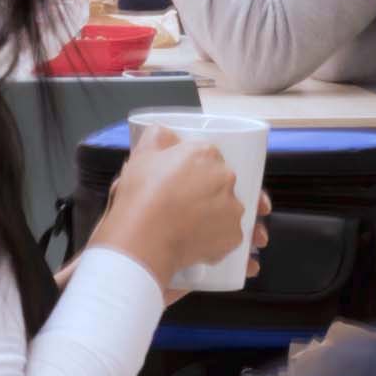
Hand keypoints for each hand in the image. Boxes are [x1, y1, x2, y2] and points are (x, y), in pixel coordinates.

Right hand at [94, 140, 249, 295]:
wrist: (143, 239)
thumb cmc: (141, 197)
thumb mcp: (141, 155)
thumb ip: (158, 136)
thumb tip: (168, 134)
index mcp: (206, 154)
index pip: (210, 157)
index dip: (198, 169)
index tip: (189, 179)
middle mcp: (226, 178)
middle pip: (224, 182)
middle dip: (212, 191)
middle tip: (192, 203)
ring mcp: (233, 208)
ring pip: (230, 209)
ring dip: (219, 215)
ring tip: (197, 227)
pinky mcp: (234, 236)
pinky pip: (231, 235)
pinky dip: (220, 239)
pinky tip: (203, 242)